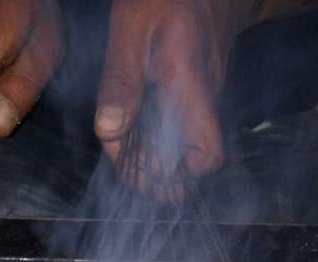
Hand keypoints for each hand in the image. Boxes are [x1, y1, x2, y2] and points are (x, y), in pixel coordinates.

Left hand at [95, 0, 250, 181]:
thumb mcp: (131, 29)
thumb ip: (121, 81)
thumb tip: (109, 132)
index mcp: (191, 88)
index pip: (206, 156)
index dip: (174, 175)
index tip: (138, 170)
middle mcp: (207, 96)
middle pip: (193, 158)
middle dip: (161, 173)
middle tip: (128, 167)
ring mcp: (208, 90)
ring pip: (187, 139)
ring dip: (157, 152)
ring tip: (127, 146)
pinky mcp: (201, 81)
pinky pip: (184, 117)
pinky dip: (160, 129)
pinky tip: (137, 120)